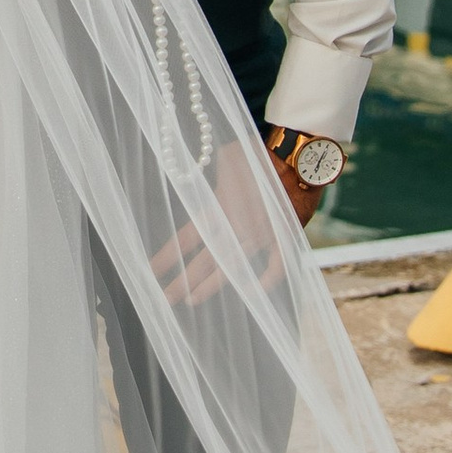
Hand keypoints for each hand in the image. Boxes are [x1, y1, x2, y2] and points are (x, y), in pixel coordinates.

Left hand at [149, 137, 309, 309]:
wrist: (300, 156)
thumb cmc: (261, 152)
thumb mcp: (228, 155)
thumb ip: (214, 173)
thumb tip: (199, 171)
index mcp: (220, 206)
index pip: (188, 237)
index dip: (169, 255)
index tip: (151, 270)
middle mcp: (237, 226)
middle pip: (204, 260)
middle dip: (183, 280)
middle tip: (166, 297)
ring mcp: (262, 235)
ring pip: (232, 268)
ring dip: (211, 285)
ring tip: (192, 300)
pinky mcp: (284, 238)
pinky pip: (275, 267)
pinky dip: (264, 282)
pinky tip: (250, 293)